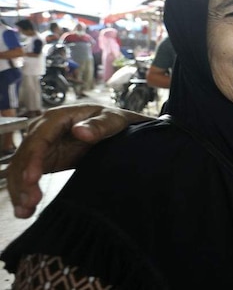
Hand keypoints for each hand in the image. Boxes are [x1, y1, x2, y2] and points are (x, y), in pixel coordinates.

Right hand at [8, 105, 137, 217]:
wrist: (116, 128)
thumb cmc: (113, 119)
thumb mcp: (113, 120)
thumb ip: (99, 125)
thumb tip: (81, 131)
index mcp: (57, 118)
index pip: (39, 139)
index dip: (33, 159)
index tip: (32, 179)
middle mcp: (43, 131)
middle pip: (25, 156)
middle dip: (23, 180)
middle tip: (30, 202)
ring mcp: (42, 146)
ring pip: (20, 169)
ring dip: (20, 190)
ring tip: (24, 210)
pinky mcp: (44, 160)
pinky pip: (27, 176)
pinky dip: (23, 192)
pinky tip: (24, 210)